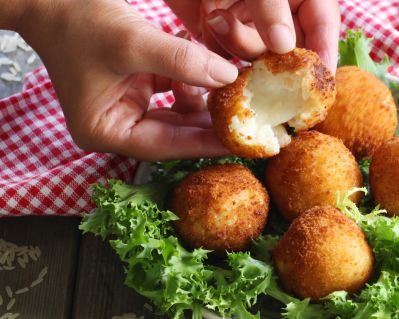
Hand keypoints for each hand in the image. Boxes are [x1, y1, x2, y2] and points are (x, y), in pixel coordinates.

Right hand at [15, 0, 238, 160]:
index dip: (205, 144)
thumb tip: (228, 77)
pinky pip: (174, 91)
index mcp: (106, 131)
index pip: (166, 146)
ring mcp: (128, 106)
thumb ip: (181, 62)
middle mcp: (117, 125)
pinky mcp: (137, 87)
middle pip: (175, 133)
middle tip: (249, 119)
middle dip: (210, 122)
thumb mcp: (132, 42)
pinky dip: (192, 79)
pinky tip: (209, 66)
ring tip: (232, 88)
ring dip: (204, 97)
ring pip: (179, 112)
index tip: (241, 142)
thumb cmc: (77, 20)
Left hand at [165, 0, 340, 71]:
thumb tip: (284, 46)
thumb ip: (270, 6)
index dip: (324, 50)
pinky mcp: (222, 32)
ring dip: (240, 44)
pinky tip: (208, 24)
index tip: (319, 79)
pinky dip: (220, 47)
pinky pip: (230, 54)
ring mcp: (250, 20)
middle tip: (261, 60)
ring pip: (260, 53)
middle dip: (274, 54)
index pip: (323, 23)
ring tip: (216, 19)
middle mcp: (278, 10)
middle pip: (293, 46)